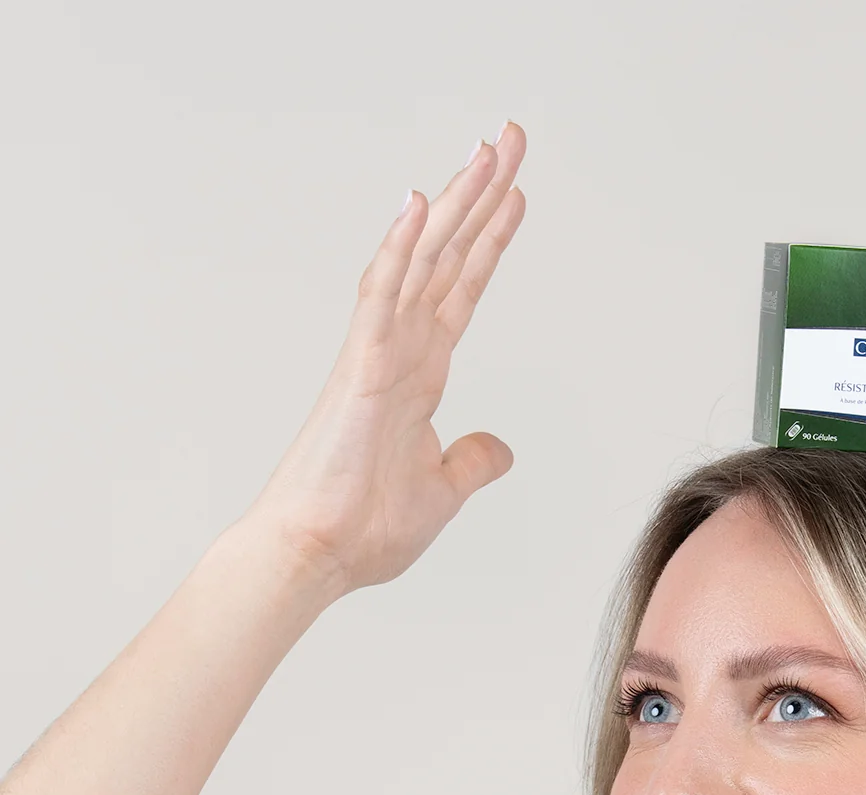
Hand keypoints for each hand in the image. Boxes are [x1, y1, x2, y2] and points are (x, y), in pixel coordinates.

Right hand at [243, 125, 526, 596]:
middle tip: (511, 138)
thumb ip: (470, 461)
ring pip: (422, 260)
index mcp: (421, 373)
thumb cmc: (365, 526)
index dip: (490, 241)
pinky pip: (383, 297)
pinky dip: (401, 250)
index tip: (516, 195)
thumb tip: (500, 448)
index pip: (463, 290)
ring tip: (487, 150)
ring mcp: (379, 352)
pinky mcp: (361, 368)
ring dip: (455, 204)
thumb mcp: (444, 489)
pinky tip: (421, 205)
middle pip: (449, 256)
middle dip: (482, 197)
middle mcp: (401, 348)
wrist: (320, 555)